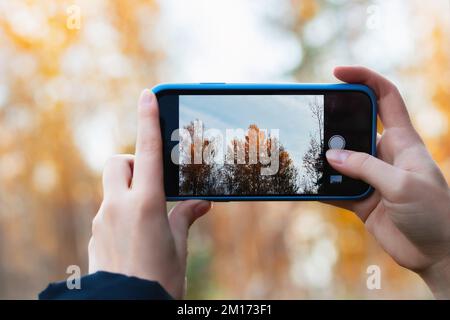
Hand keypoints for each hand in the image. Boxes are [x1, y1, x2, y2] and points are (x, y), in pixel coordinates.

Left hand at [88, 89, 211, 298]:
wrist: (128, 307)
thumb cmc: (160, 279)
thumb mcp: (178, 245)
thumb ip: (184, 217)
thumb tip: (201, 204)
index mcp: (144, 205)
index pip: (146, 151)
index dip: (147, 120)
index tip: (147, 95)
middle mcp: (117, 207)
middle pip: (117, 163)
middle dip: (133, 162)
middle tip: (152, 181)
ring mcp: (103, 220)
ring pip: (112, 187)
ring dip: (129, 189)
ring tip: (149, 214)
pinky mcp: (97, 234)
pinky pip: (109, 209)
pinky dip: (123, 211)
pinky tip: (137, 234)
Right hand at [325, 66, 449, 298]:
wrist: (436, 253)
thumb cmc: (434, 213)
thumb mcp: (402, 184)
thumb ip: (365, 167)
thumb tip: (331, 155)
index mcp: (403, 141)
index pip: (385, 97)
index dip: (364, 79)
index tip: (337, 73)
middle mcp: (384, 155)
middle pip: (354, 127)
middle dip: (333, 123)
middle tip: (310, 122)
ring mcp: (371, 177)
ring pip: (340, 160)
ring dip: (323, 159)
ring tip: (305, 156)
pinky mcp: (361, 199)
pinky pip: (335, 188)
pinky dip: (321, 187)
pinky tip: (308, 186)